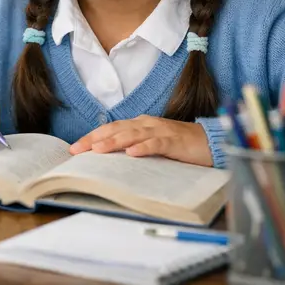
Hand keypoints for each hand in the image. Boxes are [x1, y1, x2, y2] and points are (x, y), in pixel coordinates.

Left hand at [68, 115, 212, 166]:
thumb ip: (133, 147)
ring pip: (133, 134)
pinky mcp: (175, 141)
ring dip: (114, 141)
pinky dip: (144, 148)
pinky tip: (133, 153)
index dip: (91, 137)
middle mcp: (146, 124)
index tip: (74, 148)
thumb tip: (108, 159)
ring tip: (98, 149)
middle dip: (94, 139)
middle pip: (116, 129)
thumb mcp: (152, 145)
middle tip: (77, 150)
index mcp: (139, 124)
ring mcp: (160, 131)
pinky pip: (157, 143)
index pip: (110, 129)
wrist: (211, 142)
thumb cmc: (179, 145)